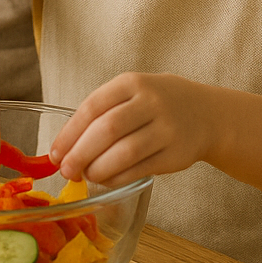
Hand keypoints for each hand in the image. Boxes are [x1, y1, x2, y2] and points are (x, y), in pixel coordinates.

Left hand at [50, 72, 208, 186]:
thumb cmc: (157, 103)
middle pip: (107, 130)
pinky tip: (107, 180)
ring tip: (86, 176)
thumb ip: (102, 111)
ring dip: (98, 169)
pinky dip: (117, 178)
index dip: (69, 134)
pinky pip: (139, 169)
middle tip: (66, 171)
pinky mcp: (176, 154)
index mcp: (132, 82)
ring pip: (124, 153)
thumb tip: (65, 147)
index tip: (55, 153)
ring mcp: (166, 128)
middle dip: (80, 154)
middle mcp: (151, 102)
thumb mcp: (132, 92)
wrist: (207, 114)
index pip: (92, 107)